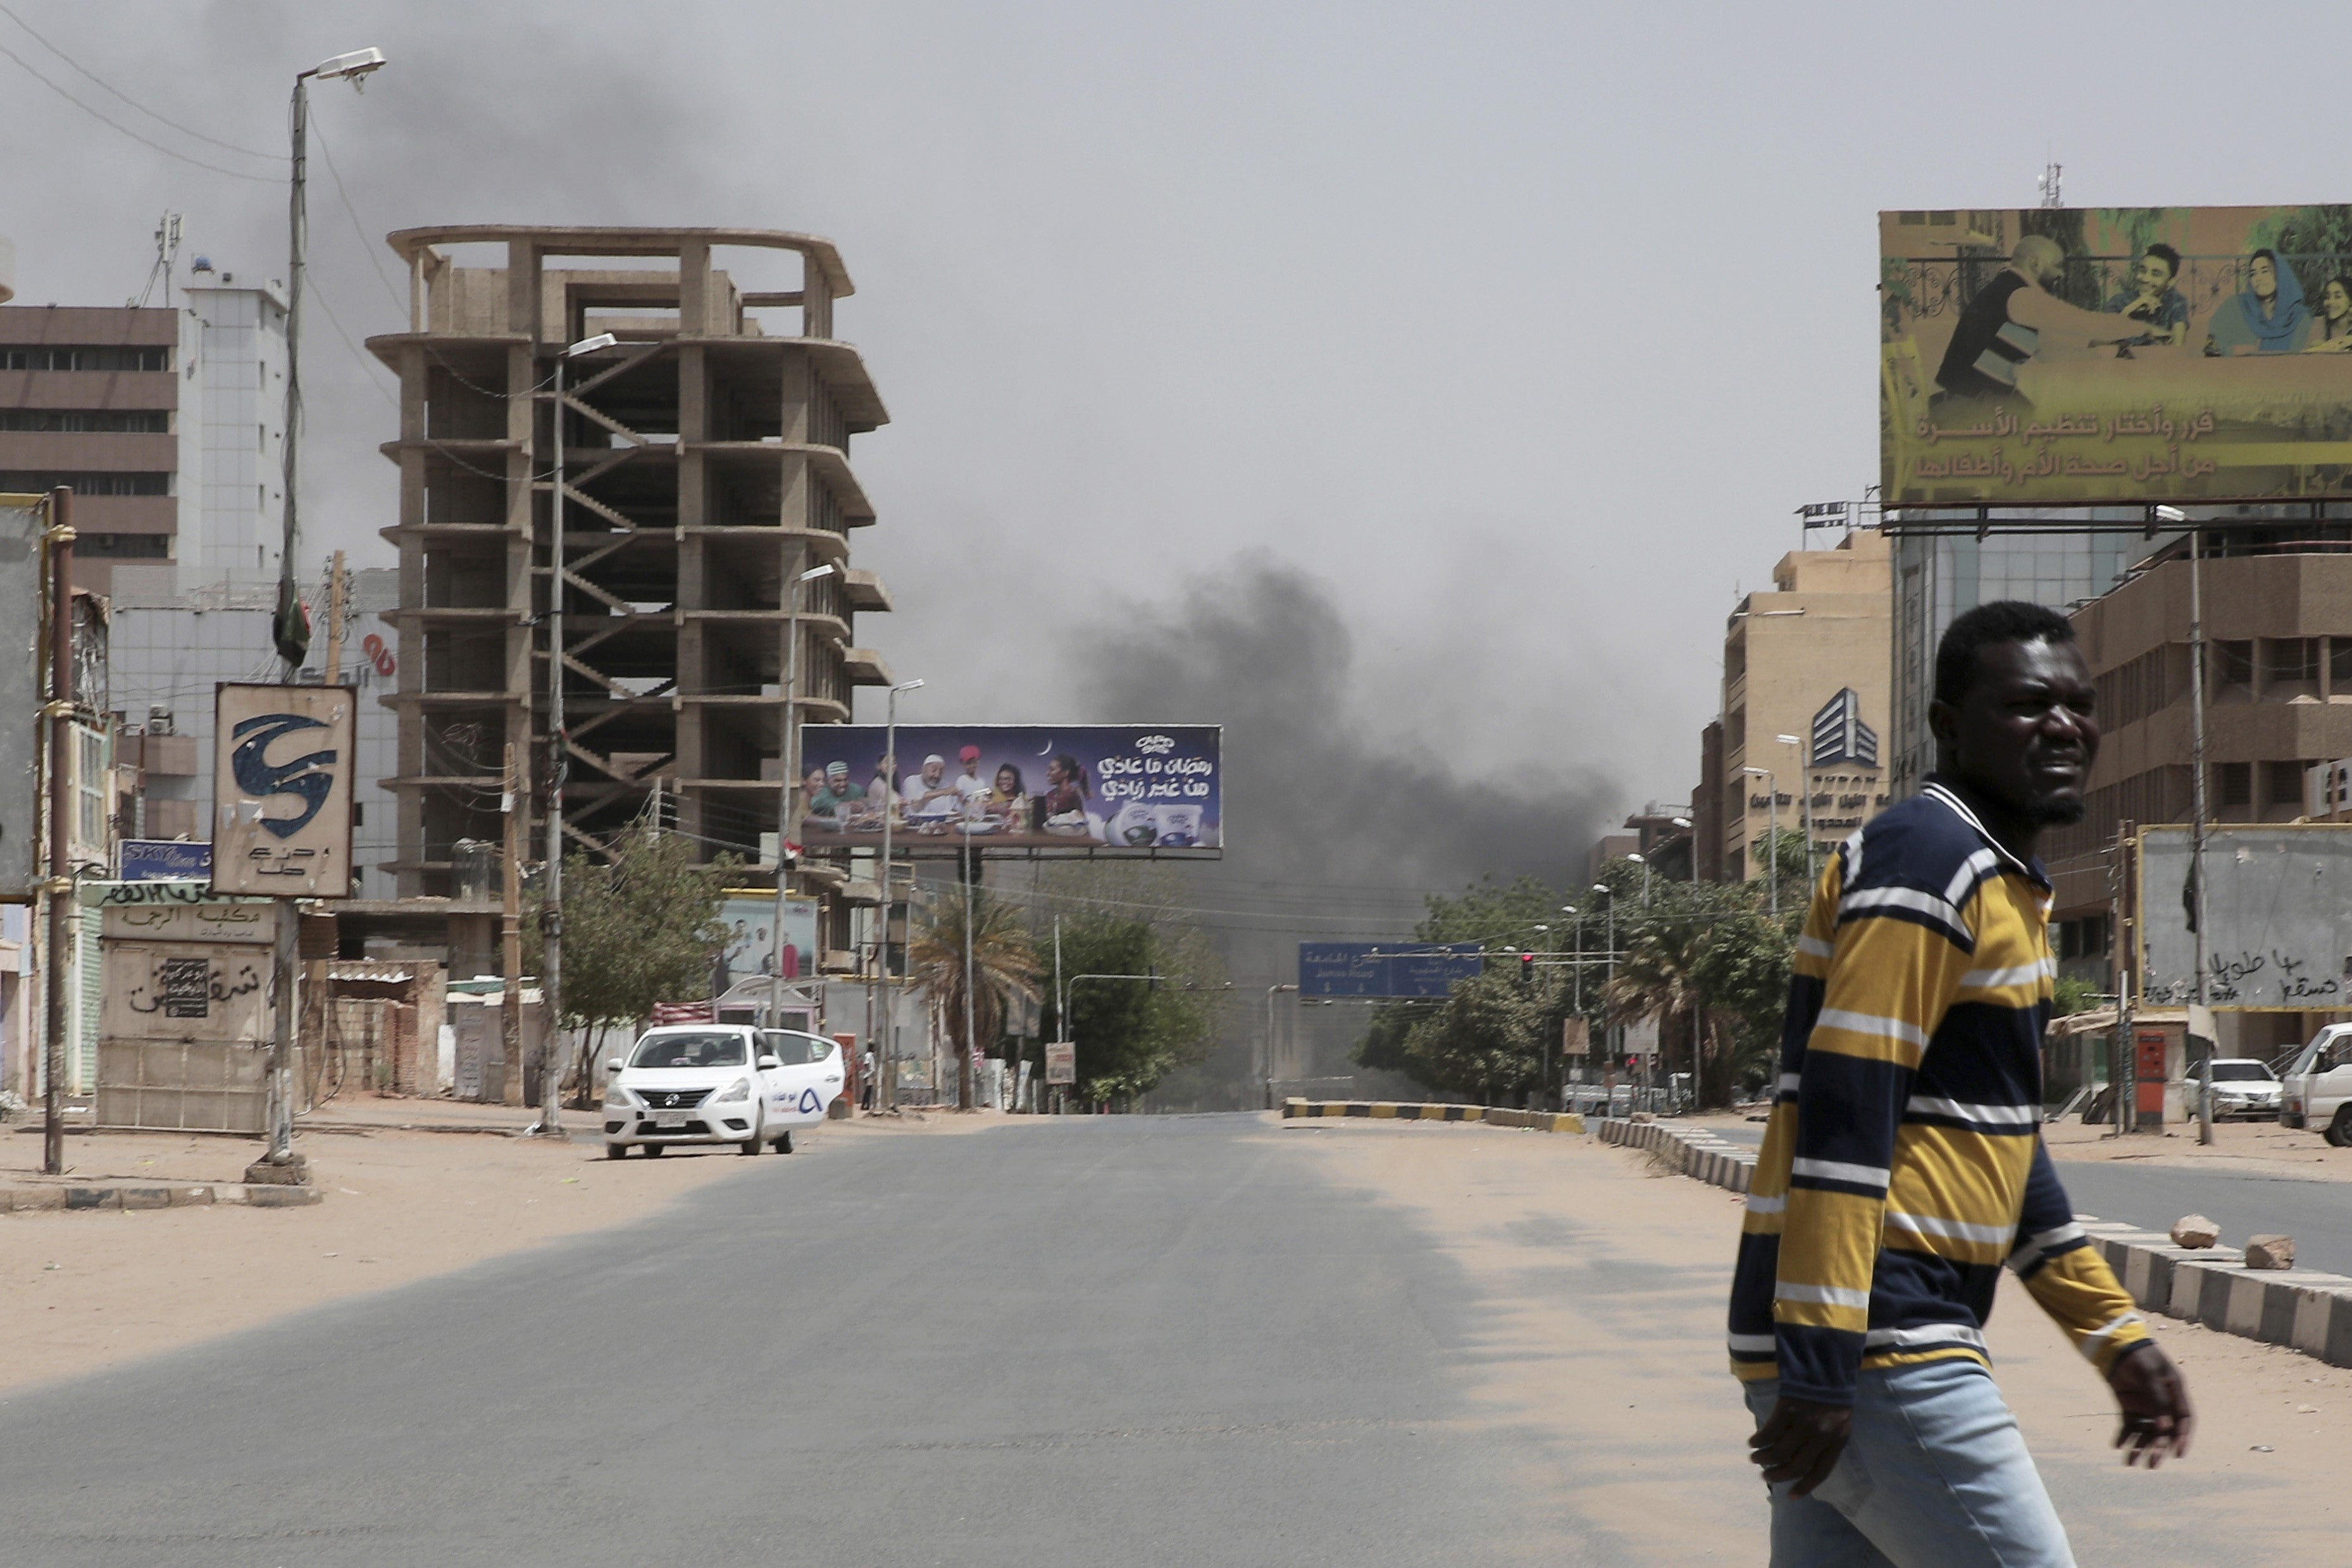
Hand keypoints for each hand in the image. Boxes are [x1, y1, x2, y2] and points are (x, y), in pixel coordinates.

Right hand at [1748, 1395, 1850, 1495]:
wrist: (1827, 1365)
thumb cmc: (1833, 1396)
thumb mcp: (1838, 1421)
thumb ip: (1826, 1442)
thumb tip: (1801, 1463)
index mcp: (1837, 1441)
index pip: (1820, 1472)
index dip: (1804, 1487)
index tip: (1790, 1496)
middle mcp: (1821, 1435)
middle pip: (1796, 1466)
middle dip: (1778, 1474)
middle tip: (1765, 1476)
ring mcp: (1804, 1422)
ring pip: (1779, 1451)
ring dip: (1764, 1459)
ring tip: (1755, 1459)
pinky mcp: (1787, 1408)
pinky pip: (1769, 1432)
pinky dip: (1758, 1440)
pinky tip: (1753, 1442)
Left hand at [2108, 1343, 2192, 1467]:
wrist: (2114, 1344)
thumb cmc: (2138, 1355)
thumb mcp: (2150, 1374)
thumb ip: (2157, 1399)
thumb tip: (2164, 1428)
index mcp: (2175, 1392)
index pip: (2184, 1420)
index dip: (2183, 1437)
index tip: (2179, 1454)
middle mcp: (2162, 1402)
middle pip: (2163, 1431)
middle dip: (2158, 1448)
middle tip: (2151, 1465)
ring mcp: (2145, 1404)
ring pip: (2145, 1431)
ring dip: (2139, 1446)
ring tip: (2129, 1462)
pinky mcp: (2128, 1405)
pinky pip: (2128, 1424)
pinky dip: (2123, 1435)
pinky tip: (2116, 1445)